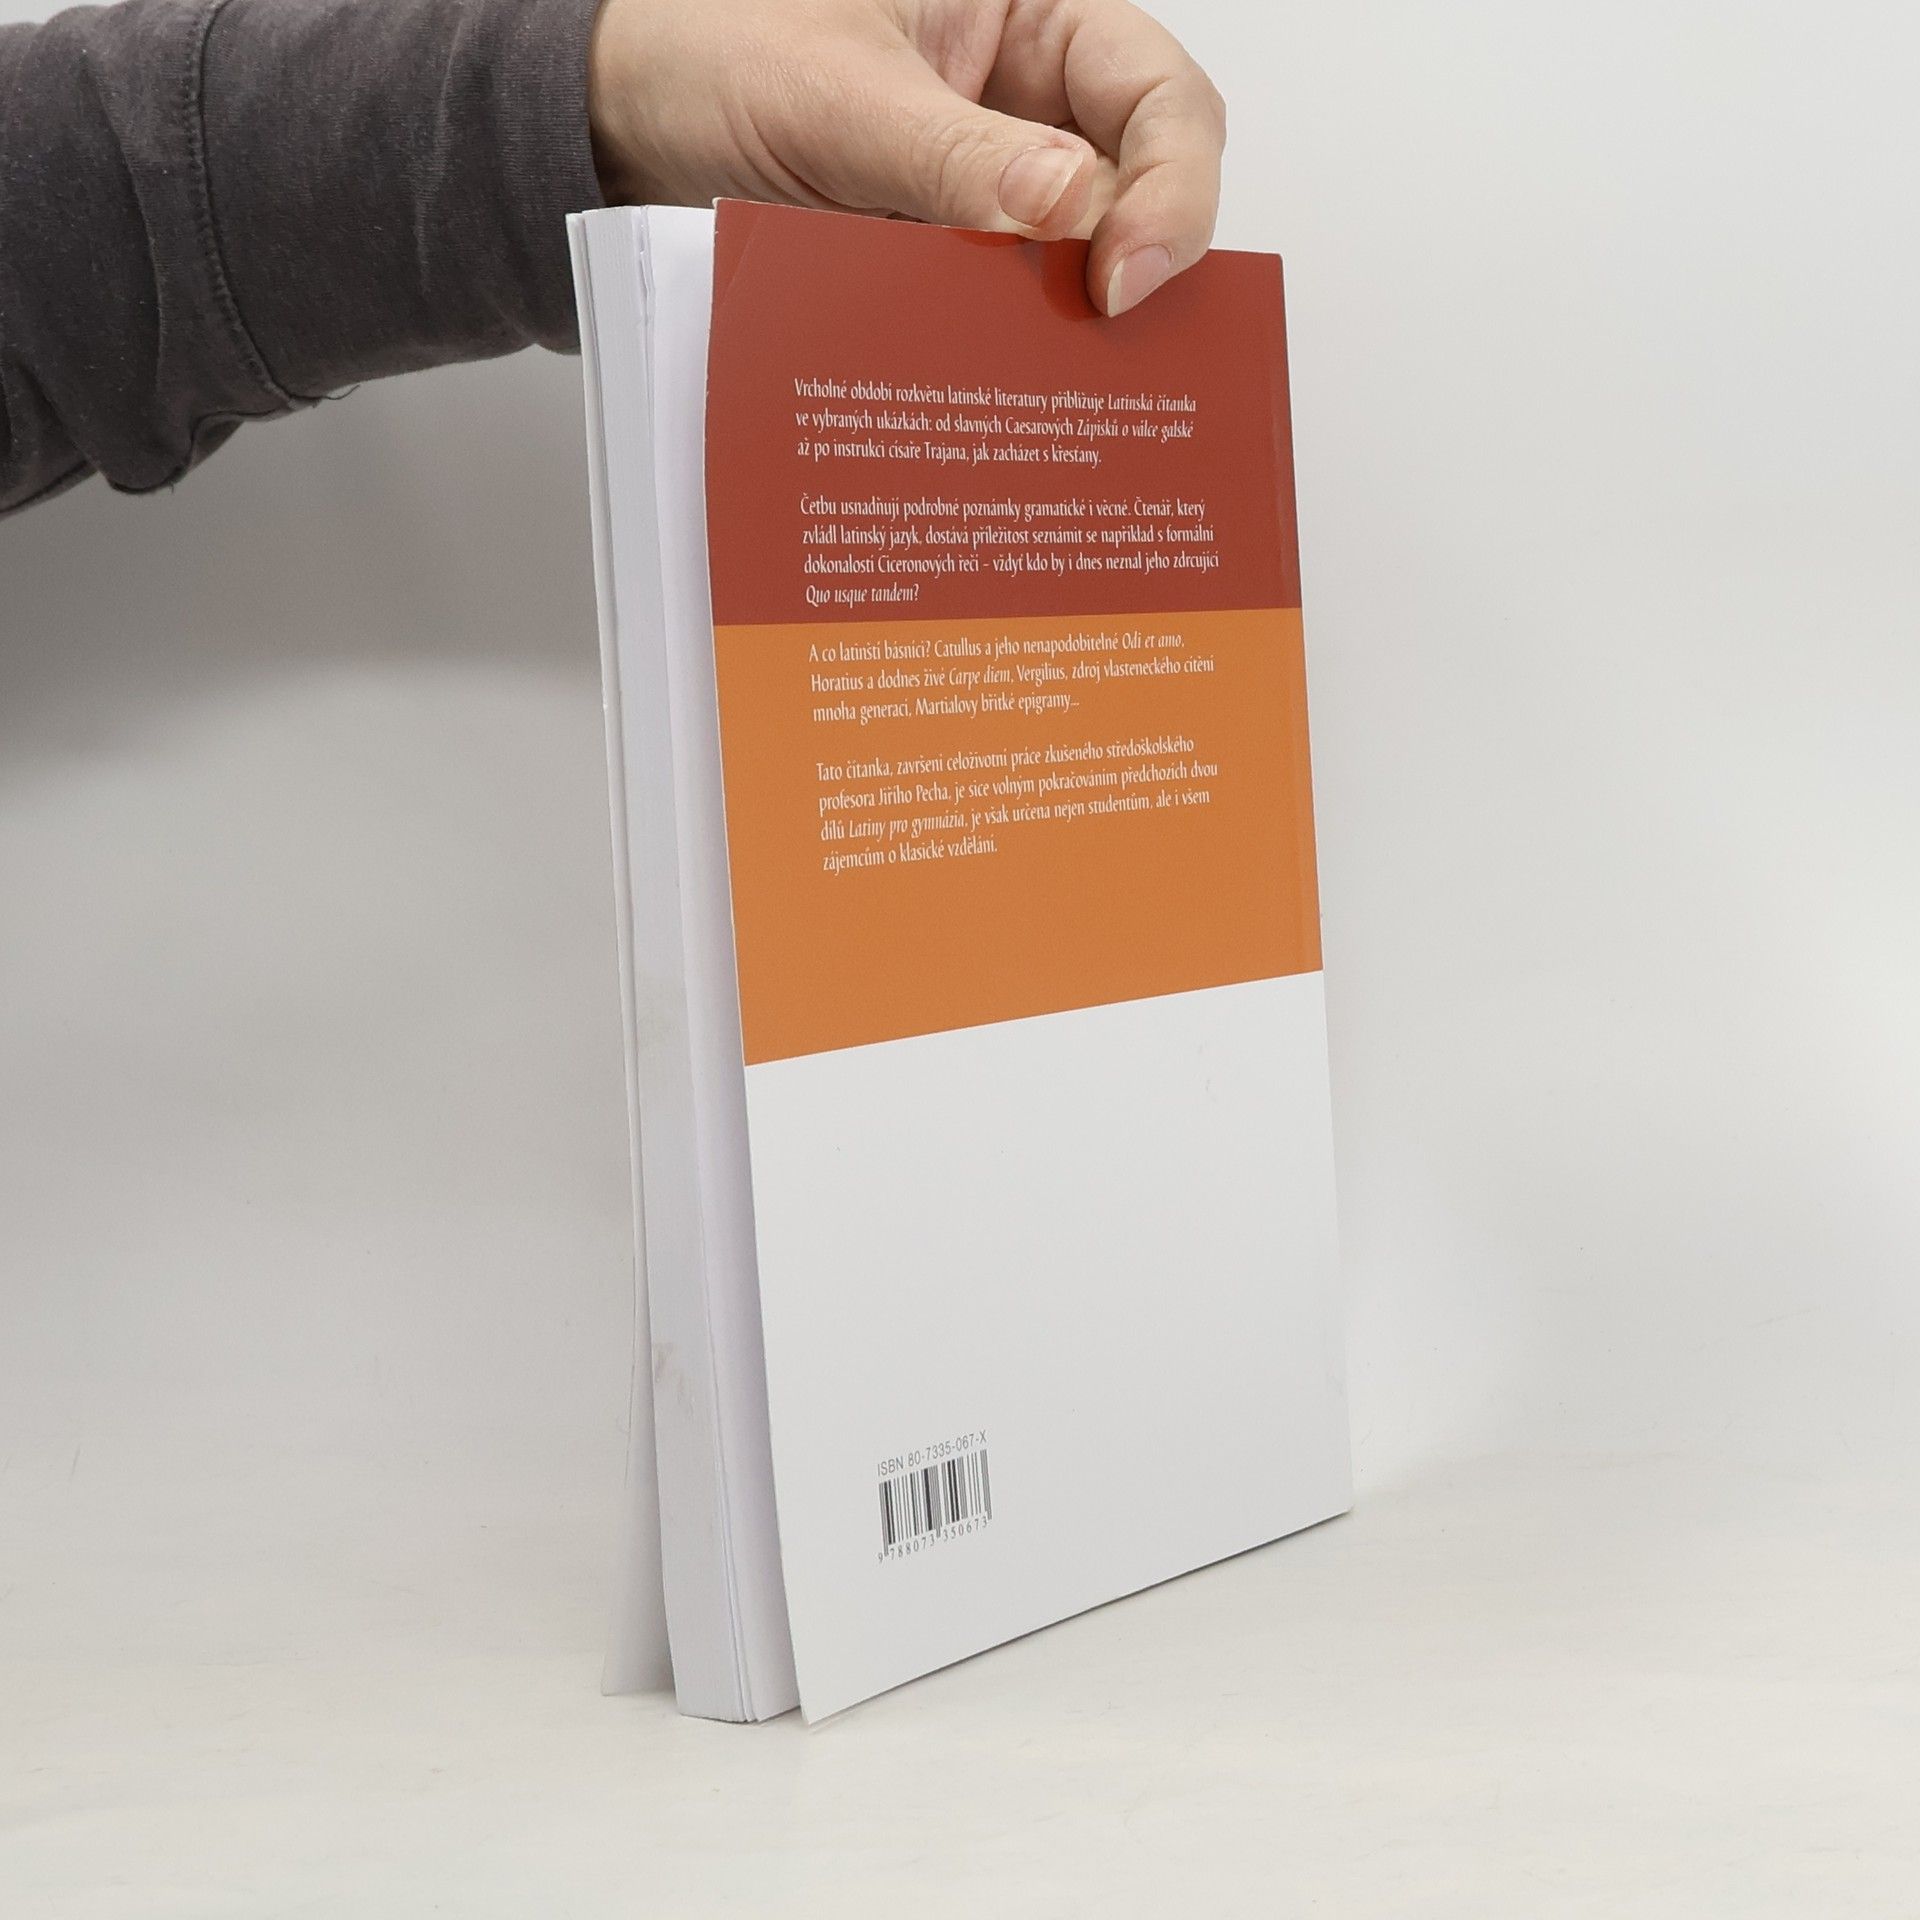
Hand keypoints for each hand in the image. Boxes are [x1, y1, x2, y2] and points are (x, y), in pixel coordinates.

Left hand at [587, 0, 1225, 315]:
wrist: (616, 127)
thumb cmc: (710, 56)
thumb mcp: (839, 99)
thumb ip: (955, 156)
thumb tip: (1073, 210)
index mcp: (1026, 16)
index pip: (1155, 93)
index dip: (1169, 184)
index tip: (1121, 272)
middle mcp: (1025, 98)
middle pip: (1145, 182)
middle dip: (1141, 257)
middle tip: (1102, 333)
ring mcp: (991, 185)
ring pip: (1084, 258)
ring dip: (1078, 317)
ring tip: (1060, 375)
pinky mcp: (948, 256)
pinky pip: (1008, 306)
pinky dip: (1014, 346)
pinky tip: (1007, 384)